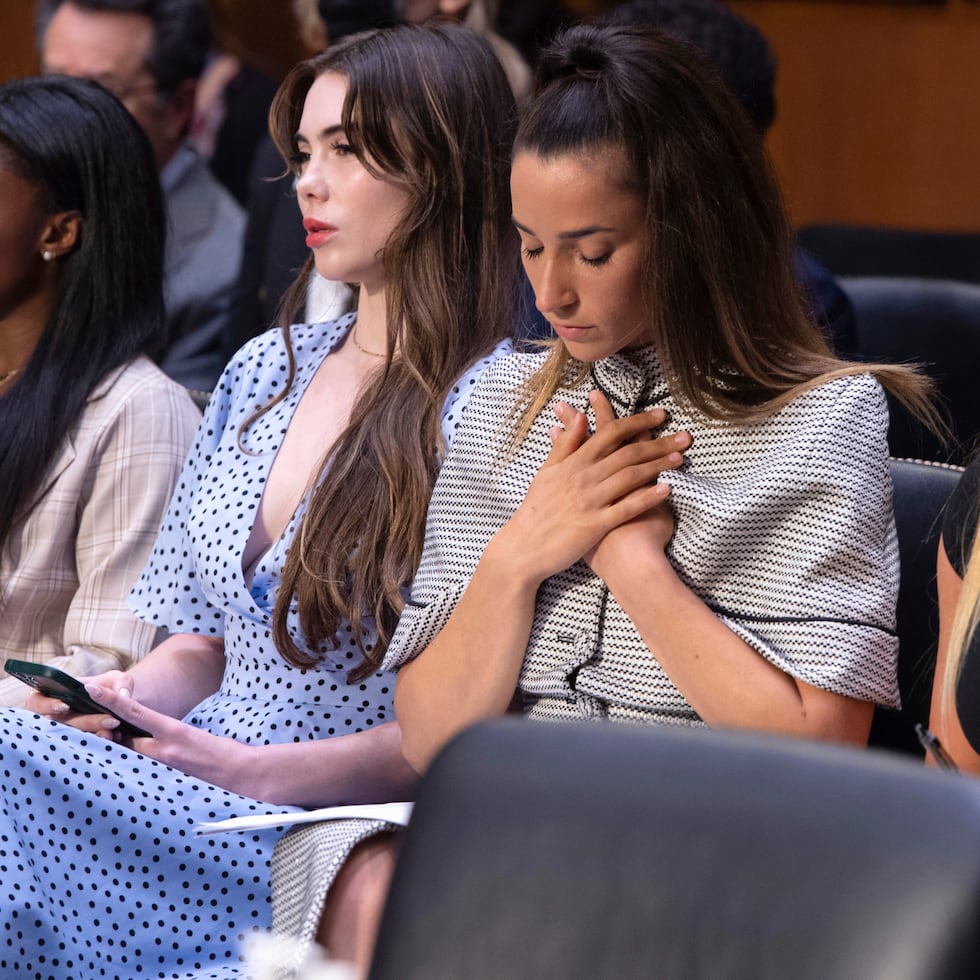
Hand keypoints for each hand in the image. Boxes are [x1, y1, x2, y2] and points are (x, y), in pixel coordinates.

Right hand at [25, 669, 133, 736]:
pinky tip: (115, 740)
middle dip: (86, 722)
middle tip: (111, 720)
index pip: (37, 701)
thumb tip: (122, 695)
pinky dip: (97, 746)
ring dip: (92, 737)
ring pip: (71, 740)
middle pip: (60, 724)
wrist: (124, 706)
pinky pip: (82, 750)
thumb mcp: (118, 680)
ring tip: (113, 733)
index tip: (64, 706)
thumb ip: (121, 683)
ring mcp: (66, 733)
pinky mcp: (79, 746)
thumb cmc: (114, 688)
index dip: (46, 705)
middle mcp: (56, 716)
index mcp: (55, 695)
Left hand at [79, 682, 247, 789]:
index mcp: (175, 731)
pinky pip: (147, 771)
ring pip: (135, 756)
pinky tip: (141, 771)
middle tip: (109, 729)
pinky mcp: (170, 782)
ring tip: (126, 744)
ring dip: (130, 750)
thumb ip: (174, 734)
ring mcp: (167, 768)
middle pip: (127, 740)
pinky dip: (143, 766)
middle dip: (118, 734)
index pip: (135, 713)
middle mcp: (167, 749)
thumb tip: (158, 734)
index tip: (93, 690)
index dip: (112, 701)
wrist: (243, 774)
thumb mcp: (198, 734)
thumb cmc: (226, 751)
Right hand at [498, 390, 687, 583]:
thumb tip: (580, 417)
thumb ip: (565, 444)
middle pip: (627, 453)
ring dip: (658, 465)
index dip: (637, 421)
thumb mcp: (546, 472)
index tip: (660, 415)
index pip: (609, 433)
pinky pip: (626, 508)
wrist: (524, 548)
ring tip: (680, 459)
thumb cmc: (536, 510)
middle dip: (659, 443)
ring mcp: (590, 501)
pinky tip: (667, 490)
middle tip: (685, 437)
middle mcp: (583, 478)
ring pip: (630, 477)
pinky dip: (647, 498)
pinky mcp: (595, 525)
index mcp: (573, 462)